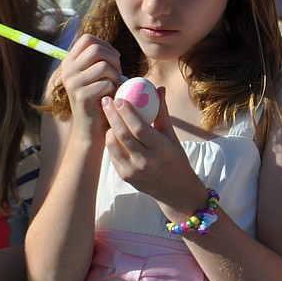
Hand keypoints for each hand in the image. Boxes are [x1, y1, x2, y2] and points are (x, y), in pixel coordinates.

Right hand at [61, 34, 123, 137]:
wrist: (92, 129)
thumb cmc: (99, 99)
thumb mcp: (95, 75)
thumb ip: (98, 60)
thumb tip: (112, 49)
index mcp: (69, 62)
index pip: (87, 39)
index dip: (106, 45)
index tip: (114, 58)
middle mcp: (67, 71)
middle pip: (96, 49)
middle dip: (114, 59)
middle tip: (117, 74)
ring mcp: (72, 83)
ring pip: (104, 66)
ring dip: (115, 76)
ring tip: (114, 87)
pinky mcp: (81, 96)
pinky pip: (106, 83)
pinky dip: (114, 90)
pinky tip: (110, 98)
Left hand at [102, 89, 205, 210]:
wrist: (175, 191)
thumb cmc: (175, 158)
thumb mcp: (172, 137)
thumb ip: (162, 113)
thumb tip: (158, 88)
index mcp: (161, 149)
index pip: (140, 128)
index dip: (127, 113)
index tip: (119, 98)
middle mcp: (146, 162)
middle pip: (123, 135)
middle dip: (112, 115)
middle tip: (106, 100)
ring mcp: (133, 171)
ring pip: (114, 145)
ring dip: (108, 128)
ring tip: (107, 114)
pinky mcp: (125, 177)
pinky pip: (113, 155)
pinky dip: (111, 141)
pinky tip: (111, 130)